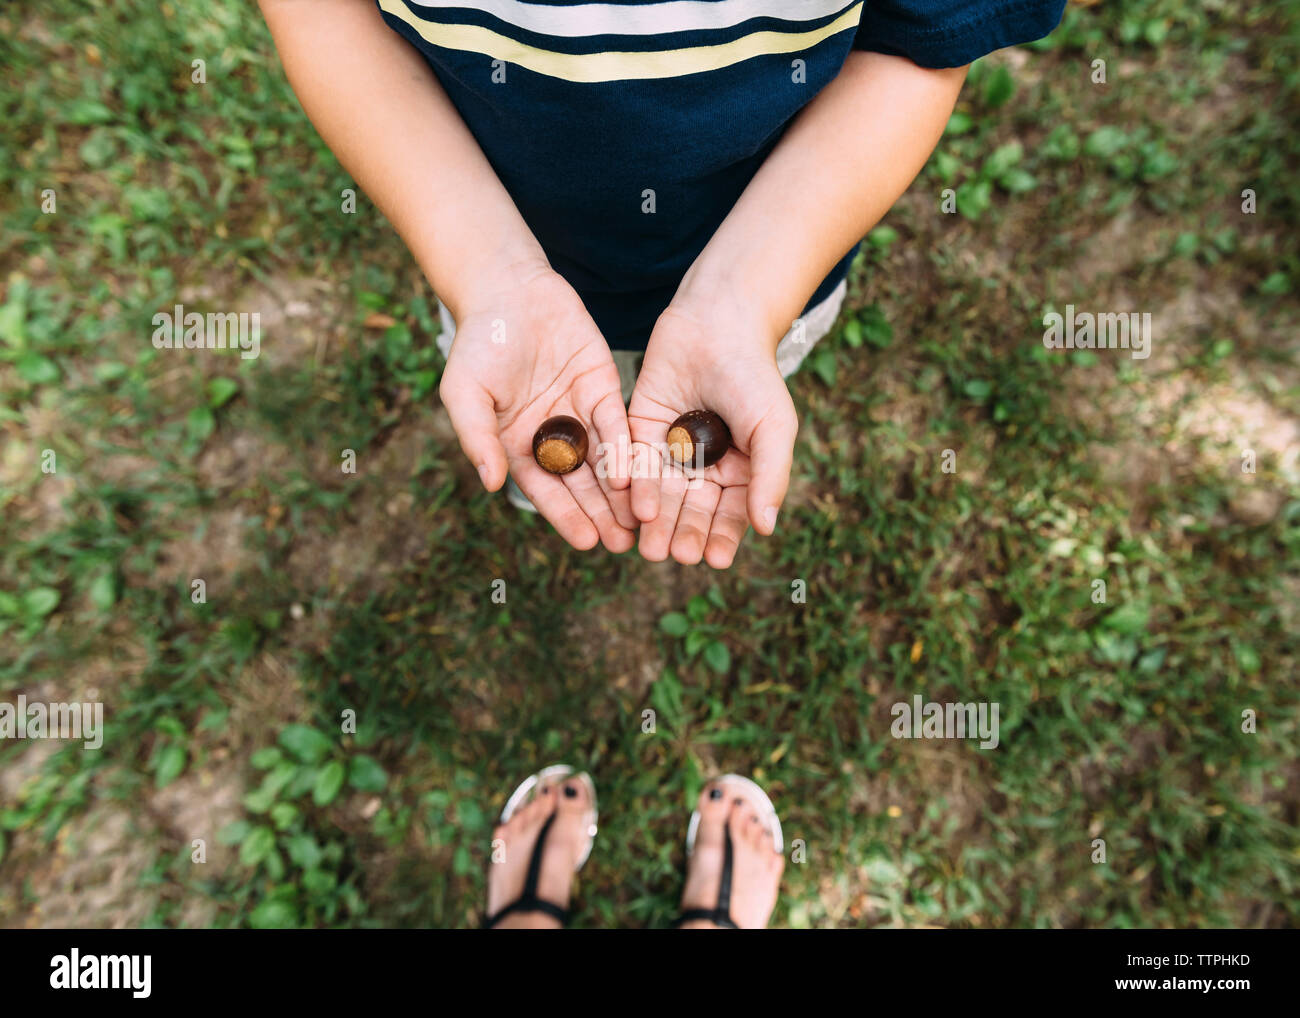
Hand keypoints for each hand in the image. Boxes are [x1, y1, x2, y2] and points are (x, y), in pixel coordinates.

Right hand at [439, 266, 636, 550]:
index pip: (546, 490)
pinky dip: (626, 449)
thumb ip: (478, 437)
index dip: (566, 516)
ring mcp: (580, 412)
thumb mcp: (466, 392)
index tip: (587, 541)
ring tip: (640, 522)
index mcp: (518, 444)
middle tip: (624, 543)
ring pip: (605, 460)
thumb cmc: (478, 342)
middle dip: (602, 513)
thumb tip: (491, 484)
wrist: (507, 289)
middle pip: (582, 483)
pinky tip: (638, 474)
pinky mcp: (603, 386)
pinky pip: (618, 423)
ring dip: (622, 492)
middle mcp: (552, 435)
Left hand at [627, 294, 796, 567]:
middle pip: (691, 511)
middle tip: (677, 555)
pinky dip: (635, 488)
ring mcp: (670, 450)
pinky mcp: (639, 430)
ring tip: (651, 548)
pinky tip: (636, 508)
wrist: (717, 322)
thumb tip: (766, 529)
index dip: (722, 538)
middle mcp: (702, 468)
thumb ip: (770, 477)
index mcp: (739, 472)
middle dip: (684, 534)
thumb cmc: (754, 375)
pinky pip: (635, 465)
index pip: (729, 516)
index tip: (715, 559)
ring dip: (656, 523)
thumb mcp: (773, 427)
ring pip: (660, 496)